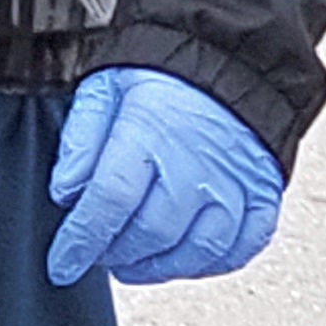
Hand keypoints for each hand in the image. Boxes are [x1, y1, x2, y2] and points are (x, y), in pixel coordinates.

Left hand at [46, 67, 283, 285]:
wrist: (229, 57)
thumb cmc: (162, 73)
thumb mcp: (103, 91)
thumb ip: (80, 142)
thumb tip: (64, 192)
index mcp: (148, 135)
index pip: (108, 202)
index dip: (80, 242)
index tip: (61, 264)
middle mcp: (195, 165)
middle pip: (152, 233)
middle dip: (116, 255)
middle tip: (97, 254)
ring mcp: (235, 183)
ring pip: (199, 250)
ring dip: (160, 268)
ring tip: (134, 264)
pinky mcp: (264, 194)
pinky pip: (244, 246)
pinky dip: (211, 264)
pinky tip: (185, 260)